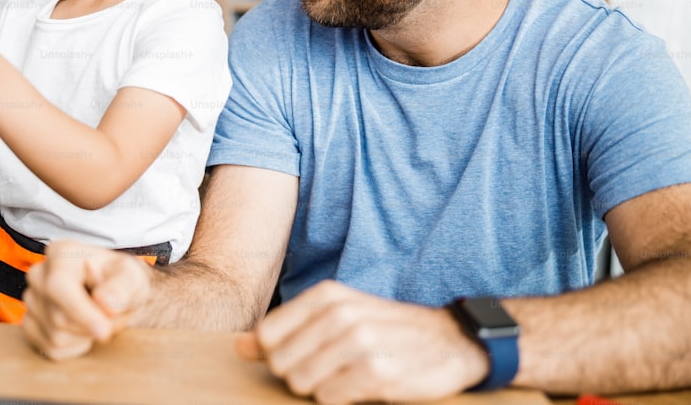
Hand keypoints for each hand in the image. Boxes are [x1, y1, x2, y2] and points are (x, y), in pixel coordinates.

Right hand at [22, 240, 151, 360]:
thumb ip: (123, 287)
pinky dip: (75, 348)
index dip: (80, 312)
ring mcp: (31, 301)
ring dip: (86, 336)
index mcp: (62, 253)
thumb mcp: (132, 277)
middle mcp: (39, 274)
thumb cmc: (123, 282)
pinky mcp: (30, 325)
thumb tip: (105, 302)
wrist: (118, 298)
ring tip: (99, 318)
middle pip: (59, 318)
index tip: (104, 331)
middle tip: (113, 316)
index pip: (58, 286)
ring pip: (56, 337)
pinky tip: (85, 330)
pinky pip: (52, 351)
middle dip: (92, 326)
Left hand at [238, 280, 488, 403]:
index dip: (278, 356)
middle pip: (281, 363)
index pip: (267, 335)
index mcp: (328, 296)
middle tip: (331, 371)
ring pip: (302, 383)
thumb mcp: (338, 316)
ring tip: (347, 379)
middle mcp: (341, 314)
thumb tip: (239, 347)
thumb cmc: (387, 330)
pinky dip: (340, 401)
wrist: (451, 342)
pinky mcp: (378, 373)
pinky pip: (329, 400)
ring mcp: (360, 342)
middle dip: (299, 376)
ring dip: (321, 390)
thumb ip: (286, 330)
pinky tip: (362, 389)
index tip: (304, 357)